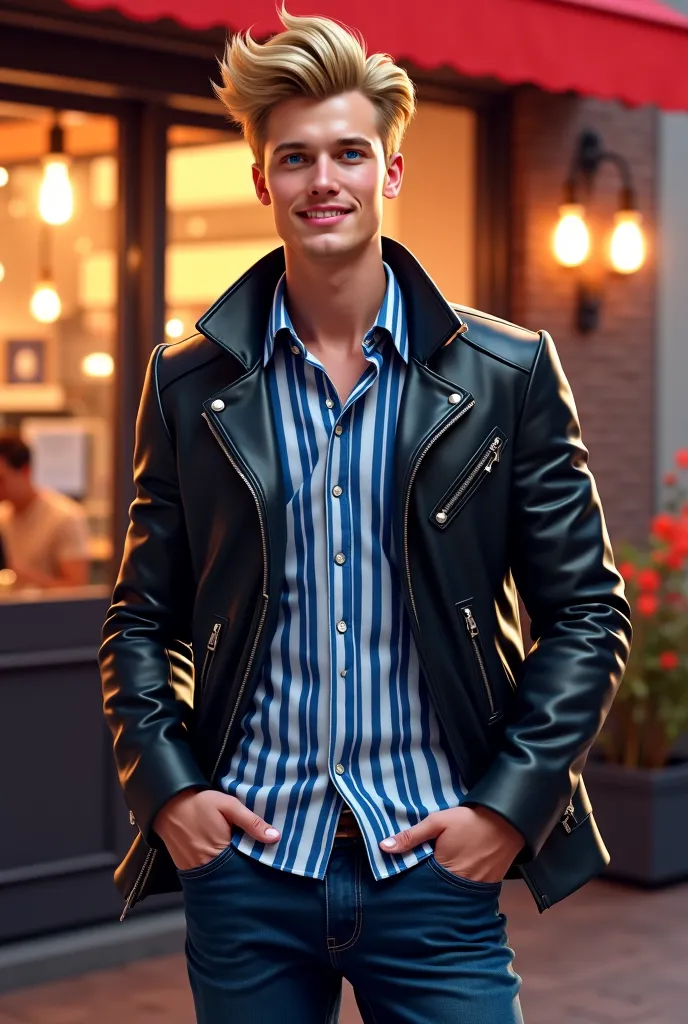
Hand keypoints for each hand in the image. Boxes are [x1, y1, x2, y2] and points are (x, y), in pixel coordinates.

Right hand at [152, 788, 279, 870]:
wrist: (167, 805)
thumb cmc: (199, 803)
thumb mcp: (229, 806)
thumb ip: (252, 822)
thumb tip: (275, 838)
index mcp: (222, 852)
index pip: (248, 866)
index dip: (259, 862)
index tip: (270, 857)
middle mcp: (209, 867)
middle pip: (235, 874)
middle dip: (246, 869)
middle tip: (258, 858)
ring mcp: (196, 871)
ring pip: (222, 877)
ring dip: (232, 869)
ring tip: (243, 858)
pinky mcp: (187, 870)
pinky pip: (208, 874)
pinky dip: (218, 869)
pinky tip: (225, 858)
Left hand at [379, 805, 523, 882]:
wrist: (506, 822)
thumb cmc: (469, 821)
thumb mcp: (437, 823)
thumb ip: (411, 836)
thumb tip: (383, 847)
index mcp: (442, 871)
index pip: (416, 885)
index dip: (405, 883)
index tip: (393, 879)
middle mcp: (457, 886)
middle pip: (432, 894)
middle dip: (420, 890)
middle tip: (406, 885)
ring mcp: (472, 889)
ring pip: (447, 895)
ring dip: (437, 890)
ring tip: (424, 883)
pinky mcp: (484, 888)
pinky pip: (463, 893)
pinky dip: (454, 889)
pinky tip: (446, 880)